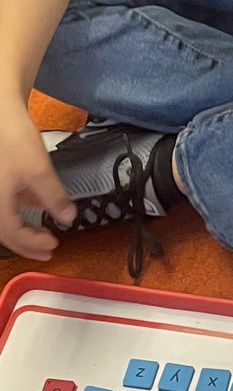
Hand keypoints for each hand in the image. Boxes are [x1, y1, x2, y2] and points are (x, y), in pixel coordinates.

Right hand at [0, 105, 75, 258]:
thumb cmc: (12, 139)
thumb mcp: (39, 171)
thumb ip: (54, 198)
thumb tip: (68, 218)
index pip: (12, 235)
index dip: (33, 245)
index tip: (53, 246)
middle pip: (5, 230)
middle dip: (27, 242)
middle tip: (47, 251)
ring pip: (4, 216)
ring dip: (23, 226)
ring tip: (44, 230)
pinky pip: (4, 200)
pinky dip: (19, 206)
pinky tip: (37, 203)